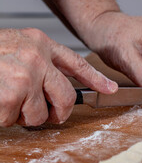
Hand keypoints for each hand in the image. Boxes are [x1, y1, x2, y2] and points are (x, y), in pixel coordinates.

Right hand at [0, 28, 117, 126]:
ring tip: (6, 100)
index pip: (77, 63)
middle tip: (42, 115)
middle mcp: (37, 56)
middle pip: (67, 97)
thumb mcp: (16, 47)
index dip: (95, 78)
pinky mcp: (12, 92)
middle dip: (56, 113)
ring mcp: (26, 74)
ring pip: (41, 114)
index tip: (110, 88)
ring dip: (23, 116)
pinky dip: (3, 118)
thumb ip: (39, 63)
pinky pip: (16, 119)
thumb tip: (56, 87)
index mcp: (39, 42)